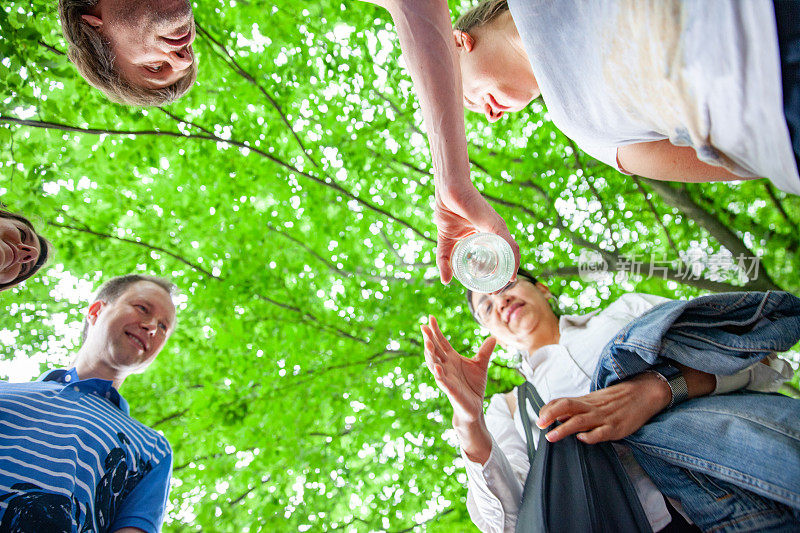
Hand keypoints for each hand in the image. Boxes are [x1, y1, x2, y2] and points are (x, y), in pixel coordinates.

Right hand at [421, 315, 495, 422]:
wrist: (475, 406)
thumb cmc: (474, 385)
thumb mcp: (481, 365)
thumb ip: (485, 352)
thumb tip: (493, 337)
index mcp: (452, 358)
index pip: (441, 342)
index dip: (436, 330)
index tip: (430, 317)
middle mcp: (446, 366)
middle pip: (435, 350)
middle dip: (429, 339)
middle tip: (424, 327)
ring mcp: (446, 377)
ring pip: (434, 364)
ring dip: (430, 354)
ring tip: (427, 343)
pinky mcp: (450, 389)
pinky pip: (442, 380)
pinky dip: (439, 374)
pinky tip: (437, 367)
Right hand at [434, 182, 519, 283]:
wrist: (448, 193)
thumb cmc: (448, 212)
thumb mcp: (446, 243)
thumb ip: (445, 261)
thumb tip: (446, 281)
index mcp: (487, 238)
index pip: (497, 260)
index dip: (495, 277)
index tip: (491, 291)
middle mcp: (496, 234)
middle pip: (507, 260)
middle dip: (503, 279)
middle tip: (495, 294)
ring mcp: (498, 229)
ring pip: (511, 255)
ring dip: (509, 273)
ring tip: (502, 287)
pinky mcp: (497, 225)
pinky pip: (509, 246)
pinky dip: (512, 261)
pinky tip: (510, 274)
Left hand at [536, 373, 670, 443]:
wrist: (644, 393)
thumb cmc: (617, 399)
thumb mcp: (595, 400)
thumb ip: (578, 409)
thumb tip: (558, 418)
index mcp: (586, 400)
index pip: (562, 401)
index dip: (548, 409)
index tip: (539, 417)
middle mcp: (592, 407)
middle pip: (567, 406)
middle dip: (551, 414)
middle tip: (540, 424)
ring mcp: (604, 417)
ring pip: (580, 421)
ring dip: (564, 429)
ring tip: (551, 436)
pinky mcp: (616, 427)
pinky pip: (601, 433)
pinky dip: (590, 436)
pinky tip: (582, 439)